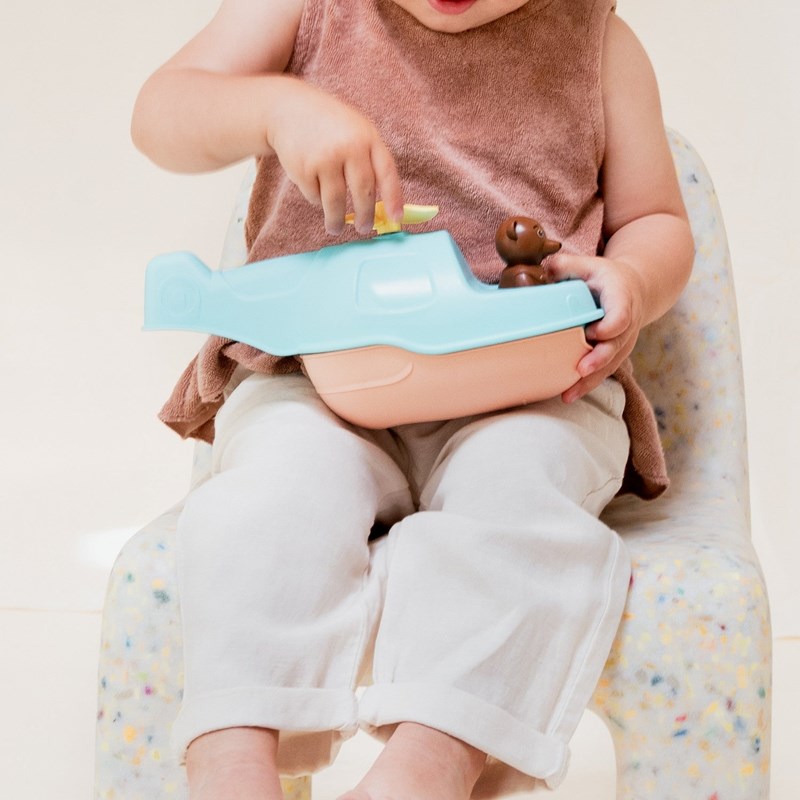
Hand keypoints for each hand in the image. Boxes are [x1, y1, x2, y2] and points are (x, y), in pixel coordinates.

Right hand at [266, 79, 403, 234]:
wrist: (288, 109)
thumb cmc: (329, 126)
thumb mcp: (356, 131)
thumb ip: (370, 160)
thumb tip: (384, 204)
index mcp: (367, 137)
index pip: (386, 172)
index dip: (393, 198)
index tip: (396, 218)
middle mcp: (349, 147)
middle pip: (363, 193)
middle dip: (365, 216)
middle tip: (363, 229)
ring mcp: (325, 158)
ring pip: (337, 203)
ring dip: (337, 221)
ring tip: (336, 228)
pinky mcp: (304, 170)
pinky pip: (315, 197)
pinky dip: (316, 200)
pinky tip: (315, 189)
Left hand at [545, 252, 646, 402]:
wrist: (634, 288)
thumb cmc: (604, 276)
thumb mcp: (589, 264)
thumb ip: (566, 265)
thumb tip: (542, 269)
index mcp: (621, 298)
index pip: (621, 316)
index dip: (608, 327)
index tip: (591, 332)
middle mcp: (627, 323)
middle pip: (616, 346)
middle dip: (599, 359)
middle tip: (581, 370)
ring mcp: (623, 341)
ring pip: (610, 364)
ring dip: (590, 380)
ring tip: (569, 393)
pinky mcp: (615, 354)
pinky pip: (604, 371)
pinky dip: (588, 384)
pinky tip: (569, 395)